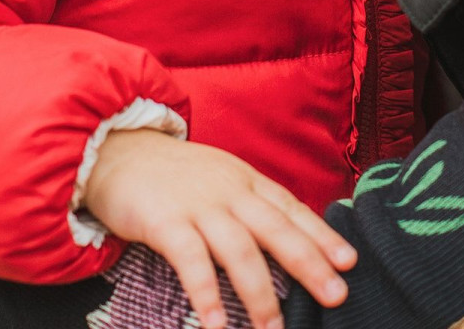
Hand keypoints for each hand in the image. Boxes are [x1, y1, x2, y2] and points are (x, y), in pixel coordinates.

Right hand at [82, 131, 356, 328]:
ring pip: (239, 251)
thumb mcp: (219, 177)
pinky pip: (192, 262)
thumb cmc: (172, 175)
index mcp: (245, 181)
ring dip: (260, 294)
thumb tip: (287, 239)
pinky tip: (218, 325)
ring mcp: (197, 206)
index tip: (349, 261)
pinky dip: (207, 295)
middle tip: (336, 295)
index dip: (322, 235)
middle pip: (276, 229)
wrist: (114, 152)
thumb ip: (249, 203)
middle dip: (309, 263)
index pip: (291, 209)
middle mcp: (229, 192)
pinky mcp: (165, 223)